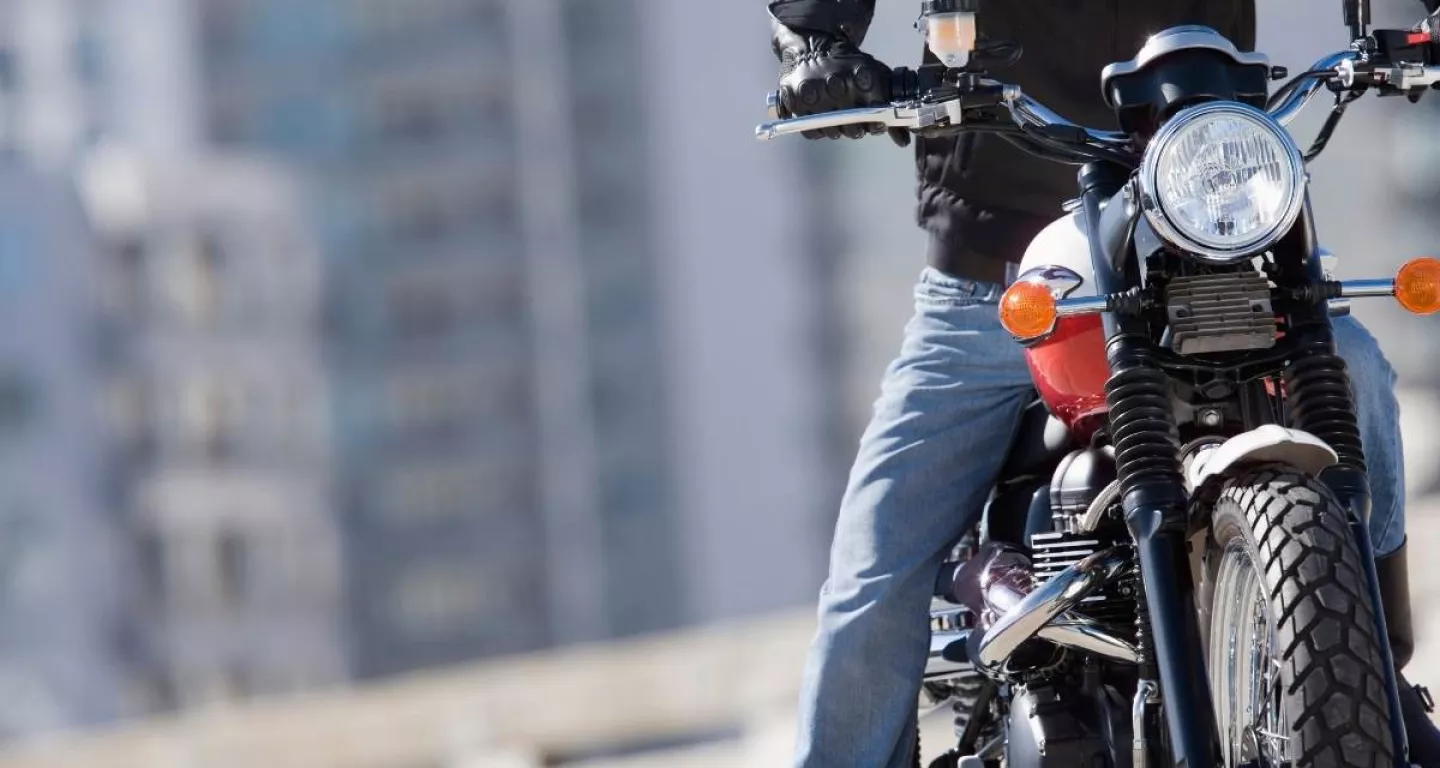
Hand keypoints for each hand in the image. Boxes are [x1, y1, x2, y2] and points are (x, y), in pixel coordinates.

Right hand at [771, 24, 909, 146]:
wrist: (811, 45)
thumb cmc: (847, 63)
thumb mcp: (875, 75)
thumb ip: (892, 106)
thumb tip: (904, 141)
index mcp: (861, 77)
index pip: (876, 116)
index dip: (877, 122)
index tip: (875, 119)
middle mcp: (837, 85)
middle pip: (854, 129)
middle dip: (857, 127)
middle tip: (853, 115)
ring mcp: (814, 94)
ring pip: (833, 132)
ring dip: (837, 129)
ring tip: (836, 113)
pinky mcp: (794, 101)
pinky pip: (811, 132)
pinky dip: (818, 130)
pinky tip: (821, 116)